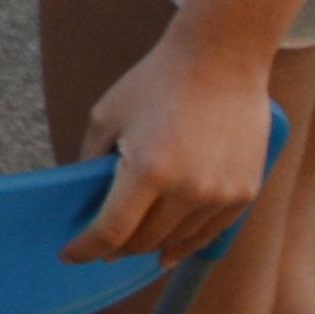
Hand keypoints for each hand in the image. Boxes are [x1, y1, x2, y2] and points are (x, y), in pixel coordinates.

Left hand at [62, 14, 282, 267]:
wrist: (221, 59)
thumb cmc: (156, 82)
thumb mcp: (107, 116)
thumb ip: (92, 160)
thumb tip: (85, 199)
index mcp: (147, 170)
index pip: (111, 231)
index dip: (86, 248)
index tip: (70, 255)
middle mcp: (188, 190)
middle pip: (144, 241)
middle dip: (116, 248)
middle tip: (100, 248)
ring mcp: (220, 195)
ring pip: (177, 242)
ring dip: (151, 247)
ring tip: (133, 248)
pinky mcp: (244, 194)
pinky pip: (209, 233)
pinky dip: (186, 244)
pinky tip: (170, 250)